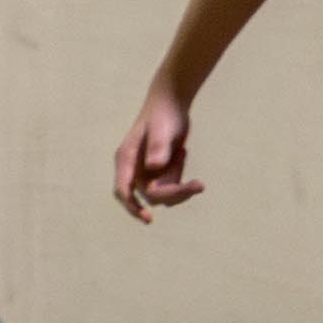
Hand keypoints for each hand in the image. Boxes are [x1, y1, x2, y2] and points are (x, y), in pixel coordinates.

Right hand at [113, 85, 206, 223]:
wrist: (171, 103)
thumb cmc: (163, 114)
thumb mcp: (162, 129)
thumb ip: (157, 148)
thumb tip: (154, 167)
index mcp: (126, 159)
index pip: (123, 189)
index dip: (132, 206)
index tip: (148, 219)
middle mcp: (134, 169)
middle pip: (150, 195)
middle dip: (174, 193)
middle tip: (199, 185)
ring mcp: (147, 172)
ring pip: (162, 194)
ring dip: (180, 185)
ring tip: (184, 153)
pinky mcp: (159, 172)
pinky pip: (171, 186)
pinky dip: (181, 176)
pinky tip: (182, 152)